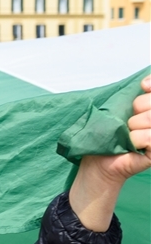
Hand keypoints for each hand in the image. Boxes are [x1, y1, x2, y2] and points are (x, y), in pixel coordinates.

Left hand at [69, 77, 150, 230]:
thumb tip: (145, 82)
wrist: (99, 160)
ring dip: (133, 127)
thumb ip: (134, 97)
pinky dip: (135, 140)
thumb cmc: (107, 134)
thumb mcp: (118, 111)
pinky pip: (149, 137)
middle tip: (129, 121)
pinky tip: (132, 146)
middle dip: (138, 108)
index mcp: (150, 110)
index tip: (143, 86)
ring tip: (128, 136)